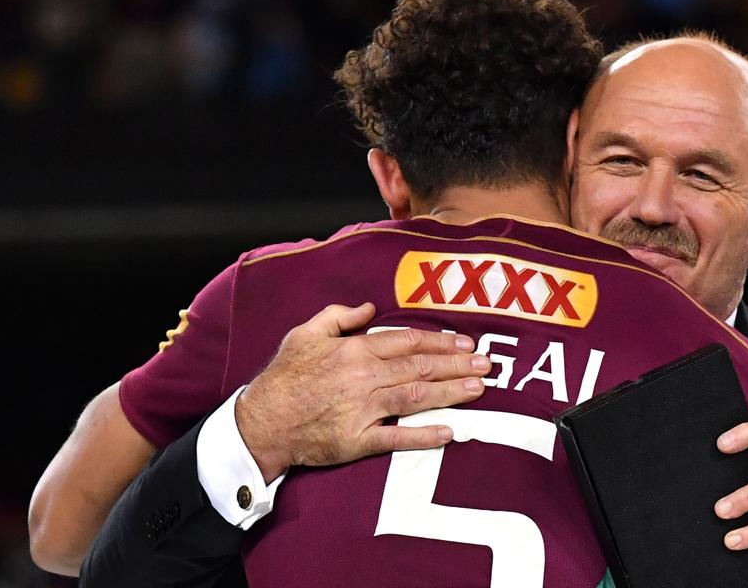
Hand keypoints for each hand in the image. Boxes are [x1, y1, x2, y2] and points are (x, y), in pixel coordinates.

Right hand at [235, 303, 489, 481]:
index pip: (407, 341)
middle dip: (456, 364)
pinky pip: (396, 438)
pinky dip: (423, 436)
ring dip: (450, 393)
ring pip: (415, 397)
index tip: (465, 342)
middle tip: (486, 364)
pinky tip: (450, 432)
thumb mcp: (305, 334)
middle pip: (419, 368)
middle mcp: (363, 378)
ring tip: (479, 390)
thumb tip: (370, 307)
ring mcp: (362, 410)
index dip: (439, 340)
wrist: (260, 423)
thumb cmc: (283, 377)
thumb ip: (339, 316)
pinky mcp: (356, 440)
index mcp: (354, 350)